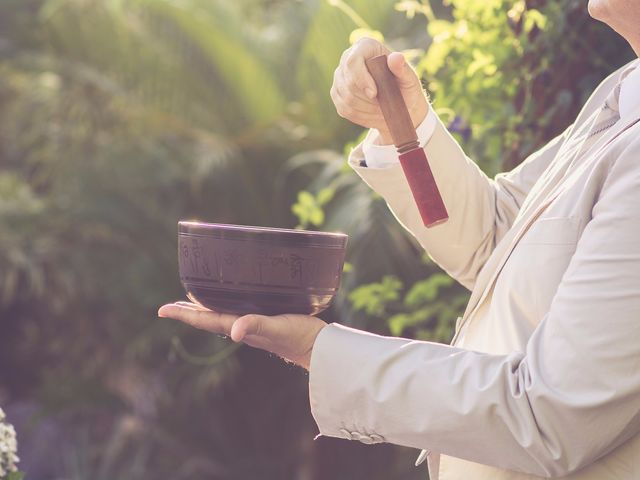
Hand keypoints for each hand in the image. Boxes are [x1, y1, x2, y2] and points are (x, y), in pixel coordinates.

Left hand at [158, 302, 326, 369]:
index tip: (161, 310)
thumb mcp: (277, 328)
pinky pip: (238, 311)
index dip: (183, 314)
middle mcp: (243, 327)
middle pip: (208, 318)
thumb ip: (257, 326)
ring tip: (192, 302)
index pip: (205, 319)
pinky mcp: (266, 320)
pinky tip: (233, 301)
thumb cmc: (299, 337)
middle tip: (168, 306)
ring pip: (221, 315)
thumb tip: (235, 330)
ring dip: (204, 309)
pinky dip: (227, 305)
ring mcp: (254, 325)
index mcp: (240, 327)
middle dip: (188, 312)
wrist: (319, 348)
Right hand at [330, 37, 428, 144]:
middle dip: (366, 99)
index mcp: (365, 46)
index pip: (352, 61)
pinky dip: (359, 115)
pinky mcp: (337, 94)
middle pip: (347, 82)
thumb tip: (396, 58)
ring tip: (380, 110)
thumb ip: (402, 68)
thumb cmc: (405, 87)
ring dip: (364, 109)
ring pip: (346, 98)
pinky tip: (371, 114)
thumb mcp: (408, 78)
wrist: (398, 104)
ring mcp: (340, 77)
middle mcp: (347, 58)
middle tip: (383, 105)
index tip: (374, 94)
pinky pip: (344, 108)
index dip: (361, 79)